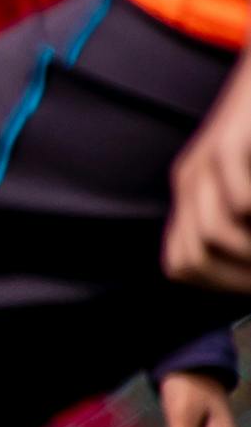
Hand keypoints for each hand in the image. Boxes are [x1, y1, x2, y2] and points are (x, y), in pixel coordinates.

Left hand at [177, 61, 250, 293]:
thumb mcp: (246, 180)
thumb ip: (241, 217)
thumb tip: (244, 265)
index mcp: (191, 194)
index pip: (181, 266)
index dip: (219, 285)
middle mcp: (190, 180)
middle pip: (191, 259)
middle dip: (239, 279)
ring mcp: (208, 159)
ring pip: (217, 233)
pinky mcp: (231, 141)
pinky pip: (242, 199)